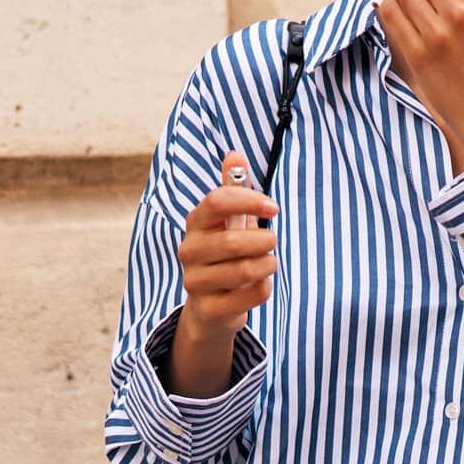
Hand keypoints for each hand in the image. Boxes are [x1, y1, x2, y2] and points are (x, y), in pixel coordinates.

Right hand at [168, 152, 279, 395]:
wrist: (210, 309)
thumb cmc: (225, 256)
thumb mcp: (229, 223)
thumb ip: (233, 190)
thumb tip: (234, 154)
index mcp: (195, 223)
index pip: (218, 201)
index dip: (250, 200)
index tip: (274, 208)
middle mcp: (189, 251)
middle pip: (234, 241)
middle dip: (264, 241)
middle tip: (272, 242)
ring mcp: (195, 283)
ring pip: (244, 270)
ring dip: (267, 265)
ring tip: (268, 263)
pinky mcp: (209, 309)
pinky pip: (251, 296)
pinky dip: (264, 288)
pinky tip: (261, 285)